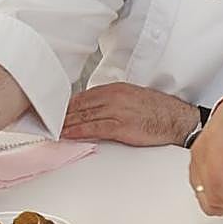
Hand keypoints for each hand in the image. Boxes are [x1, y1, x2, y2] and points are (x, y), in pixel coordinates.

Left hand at [61, 82, 200, 145]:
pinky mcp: (121, 126)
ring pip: (83, 116)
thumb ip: (112, 101)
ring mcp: (117, 111)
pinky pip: (94, 128)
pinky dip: (78, 132)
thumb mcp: (133, 98)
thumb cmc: (158, 110)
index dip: (66, 105)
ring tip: (51, 129)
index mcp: (116, 89)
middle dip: (61, 114)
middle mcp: (114, 97)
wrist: (177, 119)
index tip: (54, 111)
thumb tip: (94, 109)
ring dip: (65, 124)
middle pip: (79, 105)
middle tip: (45, 120)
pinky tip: (67, 134)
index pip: (83, 96)